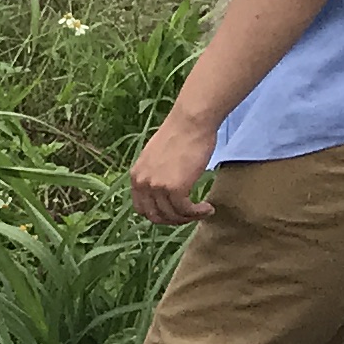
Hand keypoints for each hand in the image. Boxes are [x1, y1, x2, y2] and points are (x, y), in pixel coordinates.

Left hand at [130, 108, 222, 224]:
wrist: (190, 123)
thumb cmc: (180, 135)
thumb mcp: (157, 157)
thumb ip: (155, 175)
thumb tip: (164, 191)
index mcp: (136, 176)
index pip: (141, 208)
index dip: (159, 214)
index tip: (176, 212)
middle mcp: (142, 183)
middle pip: (155, 216)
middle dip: (174, 220)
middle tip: (191, 215)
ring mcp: (157, 186)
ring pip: (172, 215)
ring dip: (189, 218)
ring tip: (203, 211)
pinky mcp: (174, 188)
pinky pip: (185, 210)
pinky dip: (197, 213)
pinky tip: (207, 208)